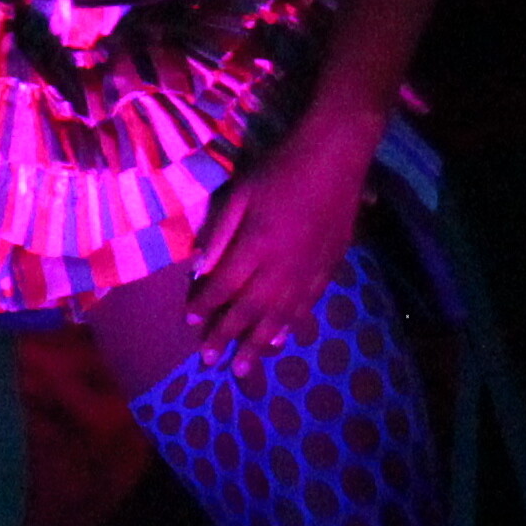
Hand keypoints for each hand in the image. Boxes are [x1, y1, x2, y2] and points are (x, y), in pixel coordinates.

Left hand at [186, 118, 377, 366]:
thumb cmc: (280, 169)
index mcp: (256, 246)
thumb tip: (201, 270)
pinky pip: (308, 305)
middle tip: (210, 361)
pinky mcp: (329, 267)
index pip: (224, 286)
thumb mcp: (239, 194)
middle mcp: (282, 267)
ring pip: (280, 316)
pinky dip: (291, 325)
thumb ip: (220, 234)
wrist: (335, 157)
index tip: (190, 321)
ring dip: (259, 343)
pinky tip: (282, 339)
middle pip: (250, 310)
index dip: (205, 305)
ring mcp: (309, 271)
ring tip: (244, 367)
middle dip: (227, 336)